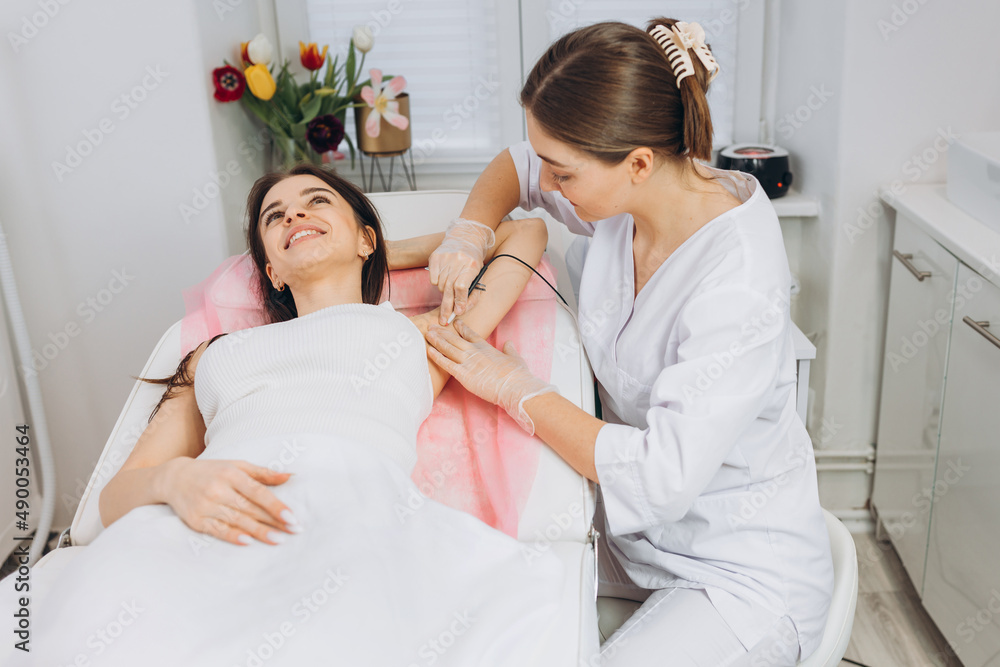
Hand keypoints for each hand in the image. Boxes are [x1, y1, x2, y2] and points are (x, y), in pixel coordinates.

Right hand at [160, 457, 300, 545]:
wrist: (174, 478)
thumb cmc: (213, 471)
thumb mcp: (237, 466)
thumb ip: (263, 473)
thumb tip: (290, 477)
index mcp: (231, 474)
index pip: (258, 492)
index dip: (276, 505)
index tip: (292, 517)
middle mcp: (218, 490)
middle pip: (250, 509)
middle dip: (274, 521)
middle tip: (294, 531)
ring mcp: (206, 506)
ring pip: (237, 521)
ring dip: (259, 532)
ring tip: (278, 540)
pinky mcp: (196, 520)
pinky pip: (218, 530)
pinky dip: (233, 536)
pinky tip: (248, 541)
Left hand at [424, 318, 556, 433]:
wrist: (515, 386)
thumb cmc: (518, 375)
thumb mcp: (516, 358)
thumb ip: (510, 349)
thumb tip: (509, 343)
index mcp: (486, 348)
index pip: (471, 334)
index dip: (462, 328)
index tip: (455, 322)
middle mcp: (475, 352)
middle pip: (455, 339)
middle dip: (442, 332)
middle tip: (432, 326)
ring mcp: (468, 362)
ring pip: (448, 348)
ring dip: (437, 340)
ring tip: (427, 333)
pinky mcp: (464, 375)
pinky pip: (446, 364)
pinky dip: (437, 356)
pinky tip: (428, 350)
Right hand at [428, 218, 494, 324]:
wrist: (466, 239)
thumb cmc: (473, 262)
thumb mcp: (478, 278)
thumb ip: (473, 295)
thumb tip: (461, 310)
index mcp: (471, 266)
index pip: (462, 286)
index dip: (459, 300)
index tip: (457, 311)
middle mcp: (458, 261)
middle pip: (449, 289)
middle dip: (446, 306)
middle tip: (444, 319)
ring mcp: (445, 258)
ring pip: (440, 285)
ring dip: (444, 291)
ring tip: (450, 286)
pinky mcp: (435, 257)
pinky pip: (433, 279)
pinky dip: (437, 282)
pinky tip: (444, 277)